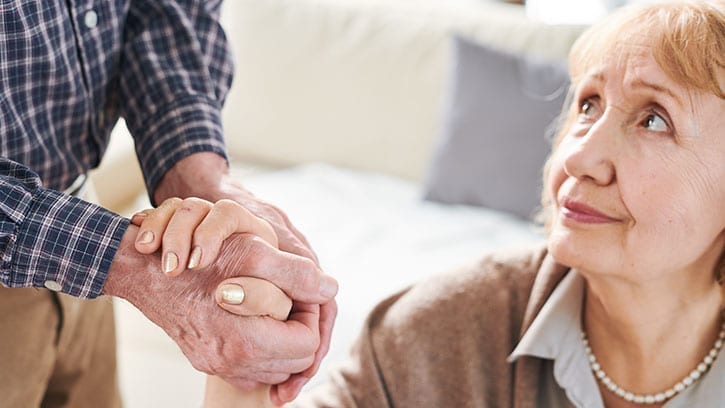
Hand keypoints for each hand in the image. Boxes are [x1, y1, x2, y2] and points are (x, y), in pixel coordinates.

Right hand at [153, 152, 337, 399]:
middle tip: (286, 300)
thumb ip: (299, 274)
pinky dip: (260, 348)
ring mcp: (215, 365)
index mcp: (245, 340)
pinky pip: (250, 369)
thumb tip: (330, 289)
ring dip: (280, 340)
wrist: (148, 270)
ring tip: (269, 307)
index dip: (309, 317)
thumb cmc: (200, 255)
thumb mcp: (255, 252)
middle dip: (297, 331)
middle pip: (292, 362)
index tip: (297, 294)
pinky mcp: (206, 363)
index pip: (306, 345)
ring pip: (274, 369)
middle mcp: (229, 362)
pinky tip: (254, 320)